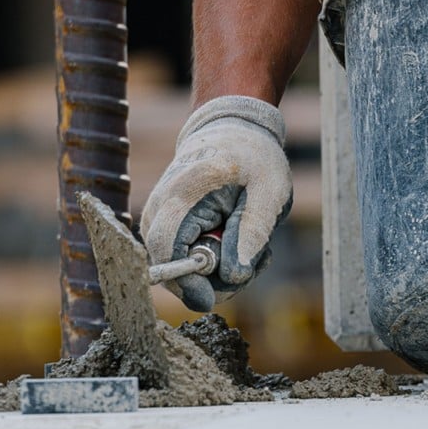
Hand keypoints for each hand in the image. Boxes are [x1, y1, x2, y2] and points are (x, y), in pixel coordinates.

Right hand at [140, 96, 291, 311]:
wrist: (233, 130)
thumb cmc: (253, 158)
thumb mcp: (268, 193)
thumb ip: (251, 233)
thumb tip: (232, 277)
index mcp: (184, 193)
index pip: (167, 249)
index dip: (186, 282)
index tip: (211, 298)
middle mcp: (160, 206)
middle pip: (168, 265)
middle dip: (209, 280)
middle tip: (253, 263)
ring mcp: (158, 215)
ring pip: (176, 266)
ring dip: (215, 271)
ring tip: (250, 247)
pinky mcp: (165, 224)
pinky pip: (182, 257)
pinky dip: (210, 261)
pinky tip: (235, 242)